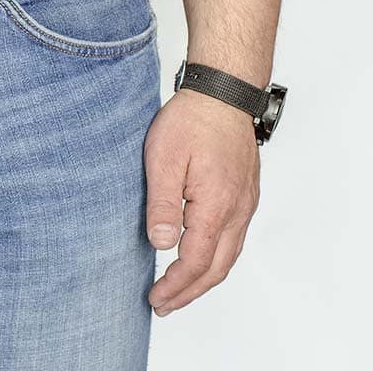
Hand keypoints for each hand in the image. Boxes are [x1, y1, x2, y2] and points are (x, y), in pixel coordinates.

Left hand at [143, 88, 260, 315]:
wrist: (222, 94)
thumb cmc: (191, 121)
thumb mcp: (163, 160)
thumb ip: (163, 204)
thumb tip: (162, 244)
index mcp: (215, 206)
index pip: (195, 261)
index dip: (175, 284)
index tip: (155, 298)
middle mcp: (237, 210)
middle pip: (216, 267)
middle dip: (189, 291)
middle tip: (164, 305)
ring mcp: (245, 203)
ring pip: (228, 255)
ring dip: (204, 278)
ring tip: (179, 290)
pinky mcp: (244, 194)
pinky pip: (234, 238)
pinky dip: (216, 258)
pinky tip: (201, 258)